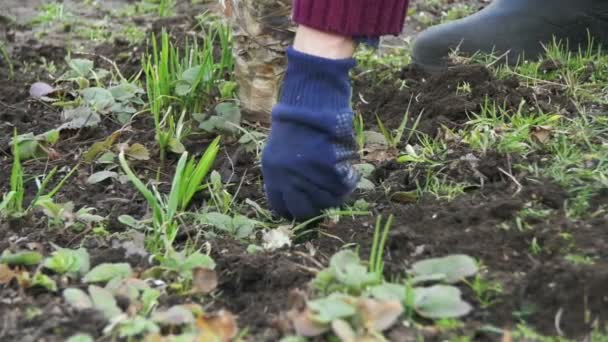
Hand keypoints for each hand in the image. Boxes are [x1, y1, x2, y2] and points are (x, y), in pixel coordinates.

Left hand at [261, 47, 359, 219]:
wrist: (311, 97)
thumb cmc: (296, 120)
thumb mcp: (279, 149)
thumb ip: (285, 175)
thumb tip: (299, 198)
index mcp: (271, 172)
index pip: (281, 207)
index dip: (295, 209)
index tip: (307, 205)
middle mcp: (287, 176)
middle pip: (304, 210)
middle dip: (316, 206)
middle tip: (327, 197)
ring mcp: (307, 172)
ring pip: (326, 200)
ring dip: (335, 194)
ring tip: (340, 182)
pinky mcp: (328, 164)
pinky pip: (342, 185)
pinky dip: (348, 181)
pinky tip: (349, 172)